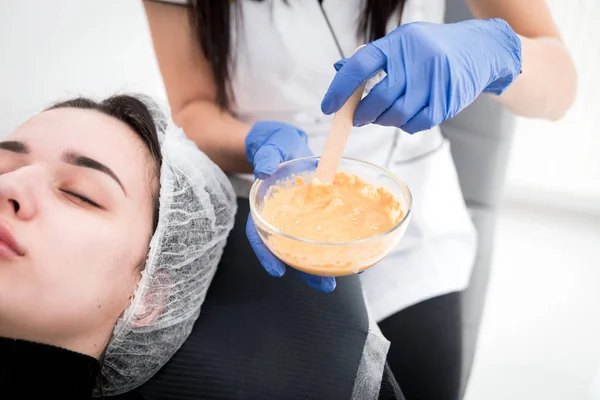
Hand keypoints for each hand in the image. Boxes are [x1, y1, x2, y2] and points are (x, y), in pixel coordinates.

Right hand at [245, 121, 335, 292]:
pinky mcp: (316, 213)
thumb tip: (265, 170)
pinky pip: (325, 231)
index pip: (260, 235)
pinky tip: (354, 251)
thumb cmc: (274, 145)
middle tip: (326, 286)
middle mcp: (282, 218)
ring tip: (344, 277)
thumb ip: (266, 157)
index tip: (278, 271)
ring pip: (308, 246)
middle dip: (305, 270)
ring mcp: (300, 218)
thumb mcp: (269, 145)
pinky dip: (337, 243)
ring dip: (324, 264)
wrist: (287, 144)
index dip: (268, 254)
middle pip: (289, 250)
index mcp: (265, 207)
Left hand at [321, 18, 521, 132]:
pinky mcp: (445, 103)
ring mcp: (433, 83)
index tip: (328, 106)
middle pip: (379, 99)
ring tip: (382, 115)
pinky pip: (415, 125)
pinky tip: (406, 116)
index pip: (360, 66)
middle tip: (358, 117)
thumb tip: (340, 71)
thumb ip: (372, 57)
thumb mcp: (402, 42)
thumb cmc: (433, 47)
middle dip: (362, 114)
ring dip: (383, 121)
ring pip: (396, 116)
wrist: (480, 49)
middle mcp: (416, 62)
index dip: (340, 88)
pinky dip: (405, 125)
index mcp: (398, 44)